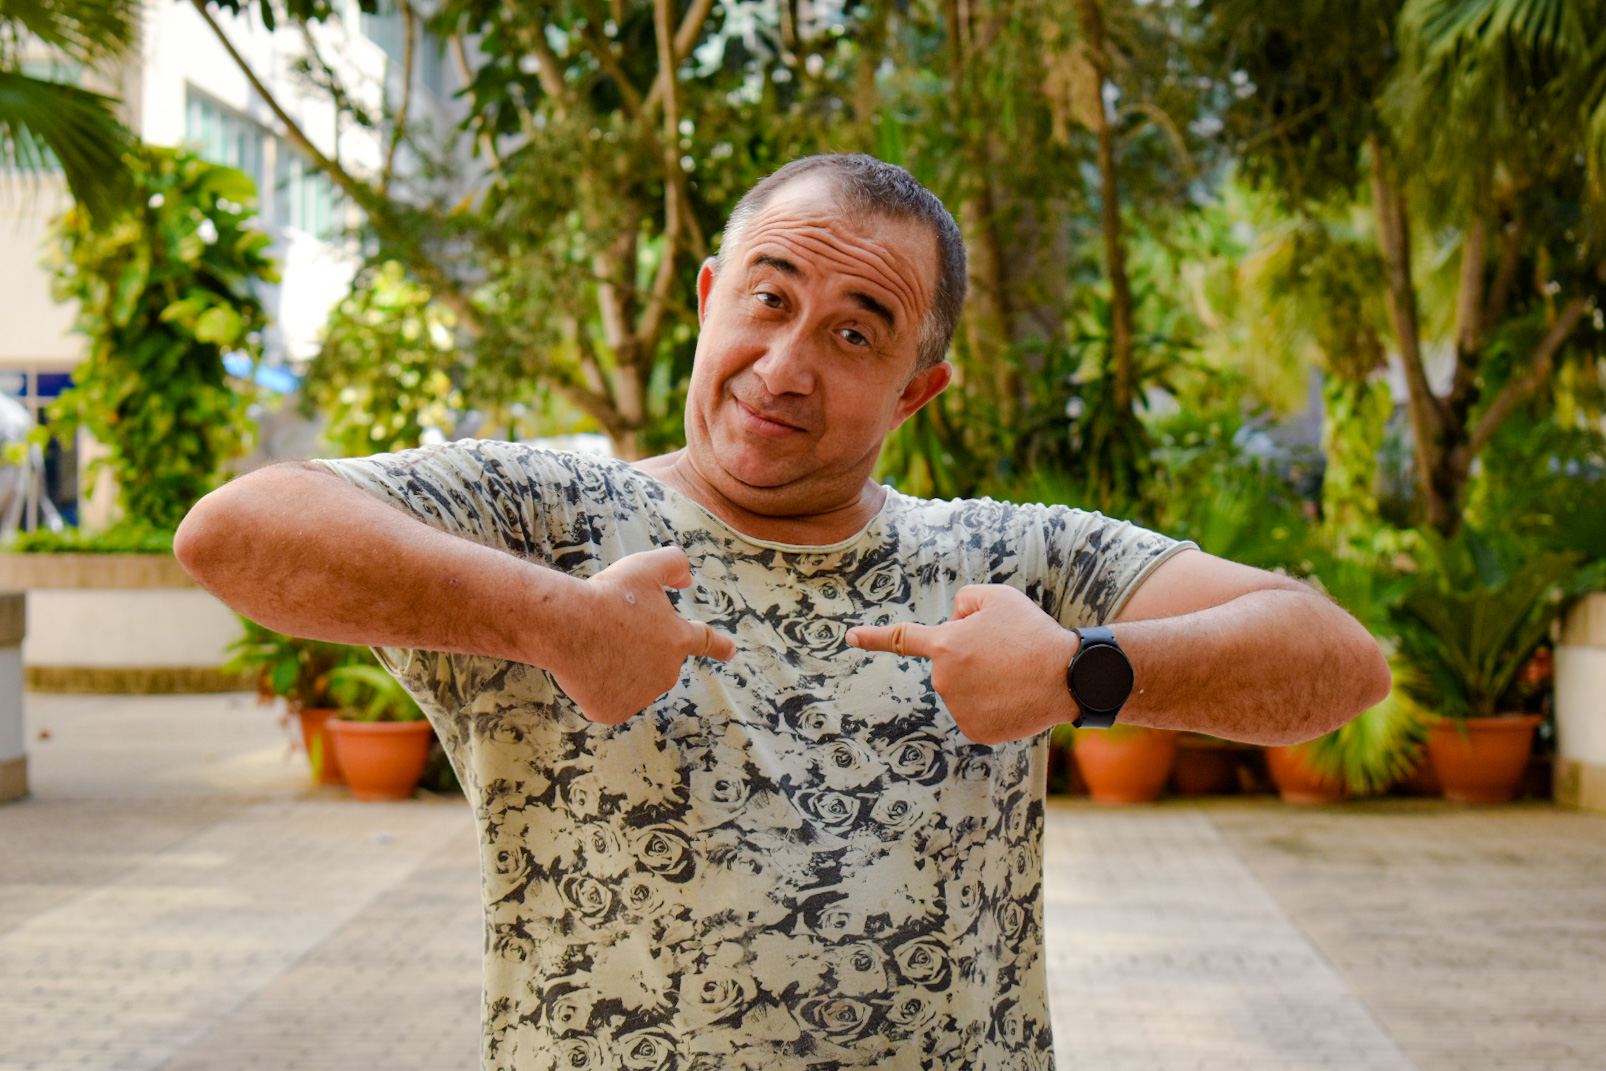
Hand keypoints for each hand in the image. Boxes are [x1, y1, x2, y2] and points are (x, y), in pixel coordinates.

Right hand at [546, 547, 735, 724]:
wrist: (568, 625)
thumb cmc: (607, 595)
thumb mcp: (645, 566)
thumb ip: (674, 564)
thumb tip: (686, 579)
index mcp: (679, 640)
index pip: (704, 641)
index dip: (718, 645)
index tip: (731, 651)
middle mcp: (667, 673)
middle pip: (653, 660)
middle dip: (636, 648)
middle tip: (609, 629)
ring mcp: (641, 696)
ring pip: (628, 680)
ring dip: (615, 666)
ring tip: (595, 646)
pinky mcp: (613, 711)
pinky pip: (606, 699)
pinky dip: (595, 686)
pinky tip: (586, 668)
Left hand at [847, 585, 1077, 744]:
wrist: (1067, 676)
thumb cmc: (1032, 632)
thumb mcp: (998, 597)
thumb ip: (963, 603)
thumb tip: (952, 624)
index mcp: (945, 645)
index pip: (901, 639)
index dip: (873, 637)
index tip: (850, 637)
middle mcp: (944, 680)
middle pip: (950, 663)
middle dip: (970, 656)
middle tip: (1006, 652)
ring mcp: (959, 709)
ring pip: (964, 689)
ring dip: (983, 680)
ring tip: (1014, 673)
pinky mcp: (975, 731)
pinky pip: (977, 712)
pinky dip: (994, 705)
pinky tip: (1014, 696)